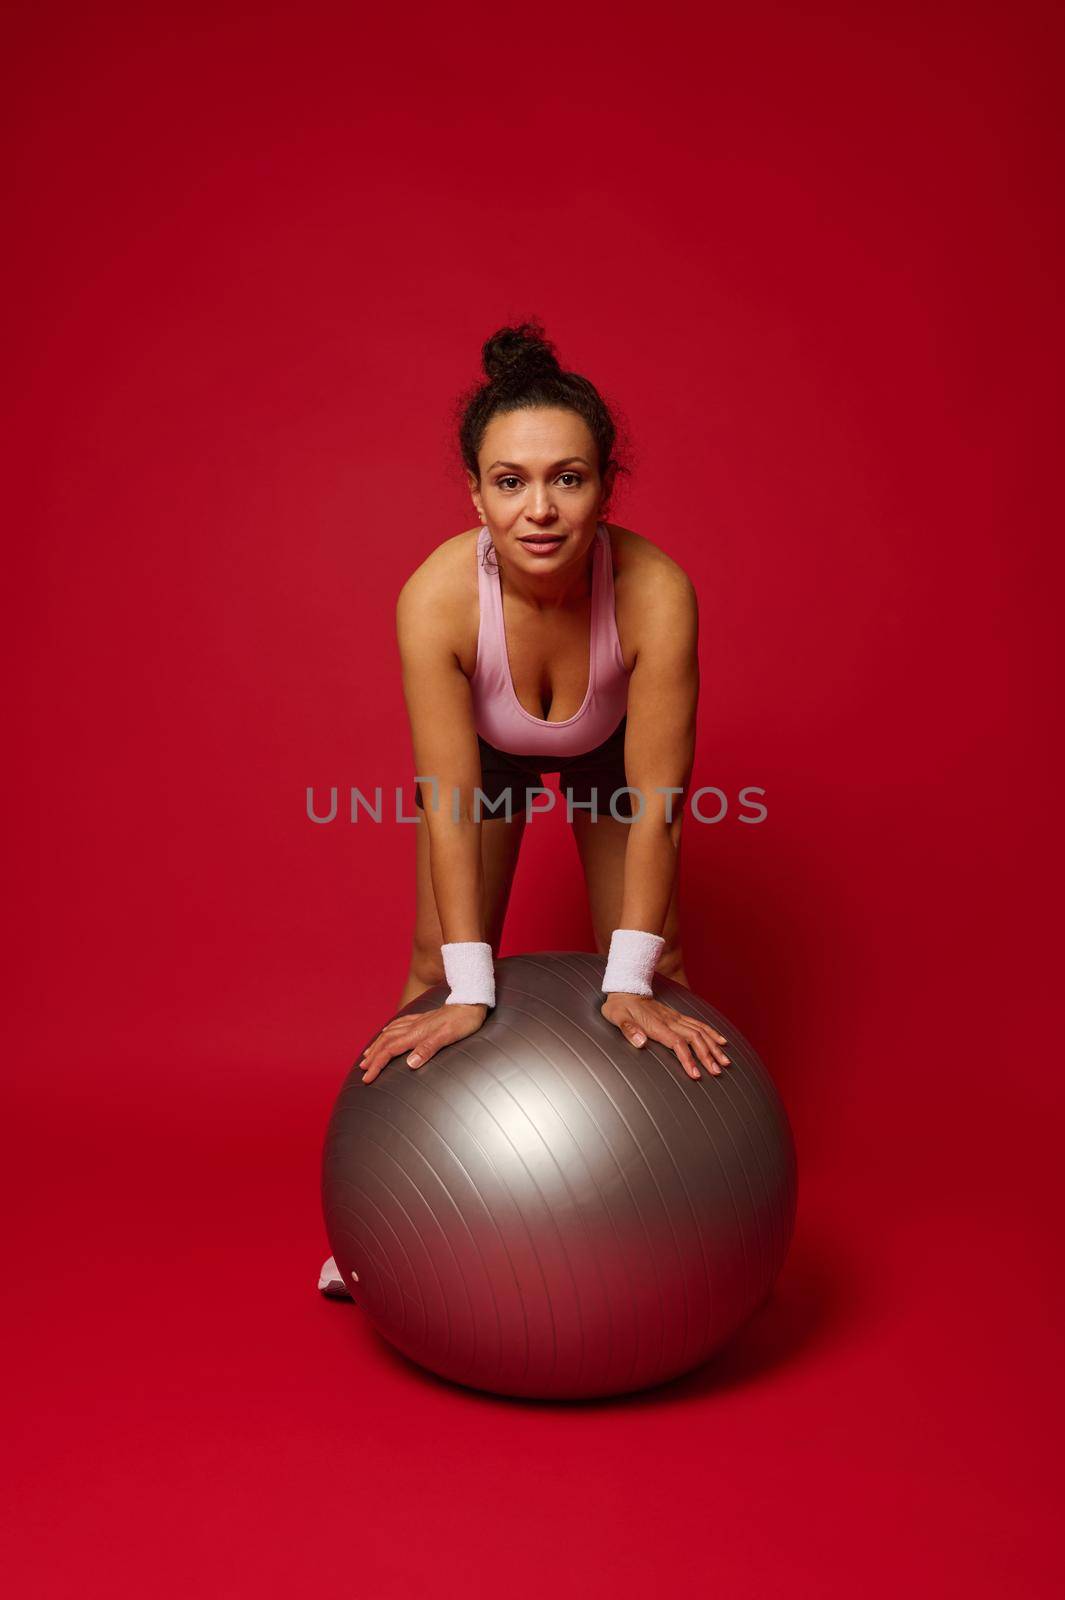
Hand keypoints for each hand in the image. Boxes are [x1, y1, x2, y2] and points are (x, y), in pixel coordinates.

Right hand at [357, 1002, 488, 1083]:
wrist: (471, 1001)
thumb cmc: (463, 1022)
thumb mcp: (447, 1037)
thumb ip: (428, 1049)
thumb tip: (410, 1064)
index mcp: (416, 1034)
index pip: (389, 1051)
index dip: (377, 1065)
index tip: (367, 1078)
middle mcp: (413, 1027)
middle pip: (385, 1042)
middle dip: (372, 1057)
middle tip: (362, 1070)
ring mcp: (417, 1022)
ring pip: (390, 1033)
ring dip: (377, 1045)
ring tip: (367, 1054)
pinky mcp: (423, 1019)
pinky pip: (399, 1025)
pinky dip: (388, 1031)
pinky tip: (386, 1032)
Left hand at [600, 993, 730, 1080]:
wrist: (625, 988)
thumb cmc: (619, 1006)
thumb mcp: (616, 1017)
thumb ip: (628, 1029)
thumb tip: (640, 1042)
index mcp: (657, 1025)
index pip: (677, 1044)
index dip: (688, 1059)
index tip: (696, 1074)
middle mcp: (671, 1021)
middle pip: (695, 1039)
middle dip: (707, 1056)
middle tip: (717, 1073)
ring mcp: (676, 1018)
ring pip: (700, 1032)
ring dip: (713, 1047)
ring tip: (725, 1062)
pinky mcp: (677, 1017)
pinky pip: (698, 1024)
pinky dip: (712, 1033)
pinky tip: (722, 1042)